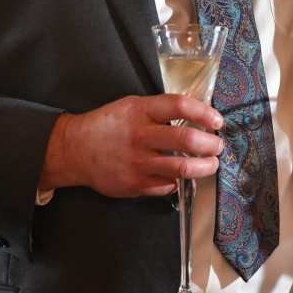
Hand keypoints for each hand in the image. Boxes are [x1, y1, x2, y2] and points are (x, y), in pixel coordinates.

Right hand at [40, 94, 223, 197]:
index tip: (217, 120)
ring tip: (211, 164)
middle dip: (211, 144)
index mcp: (141, 111)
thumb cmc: (108, 124)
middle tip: (218, 146)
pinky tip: (183, 177)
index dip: (204, 113)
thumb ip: (160, 110)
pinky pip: (167, 186)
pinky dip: (179, 182)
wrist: (74, 149)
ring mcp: (138, 162)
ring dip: (204, 167)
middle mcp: (141, 136)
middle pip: (186, 139)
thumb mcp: (132, 106)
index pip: (180, 106)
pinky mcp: (134, 184)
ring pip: (181, 168)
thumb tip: (195, 115)